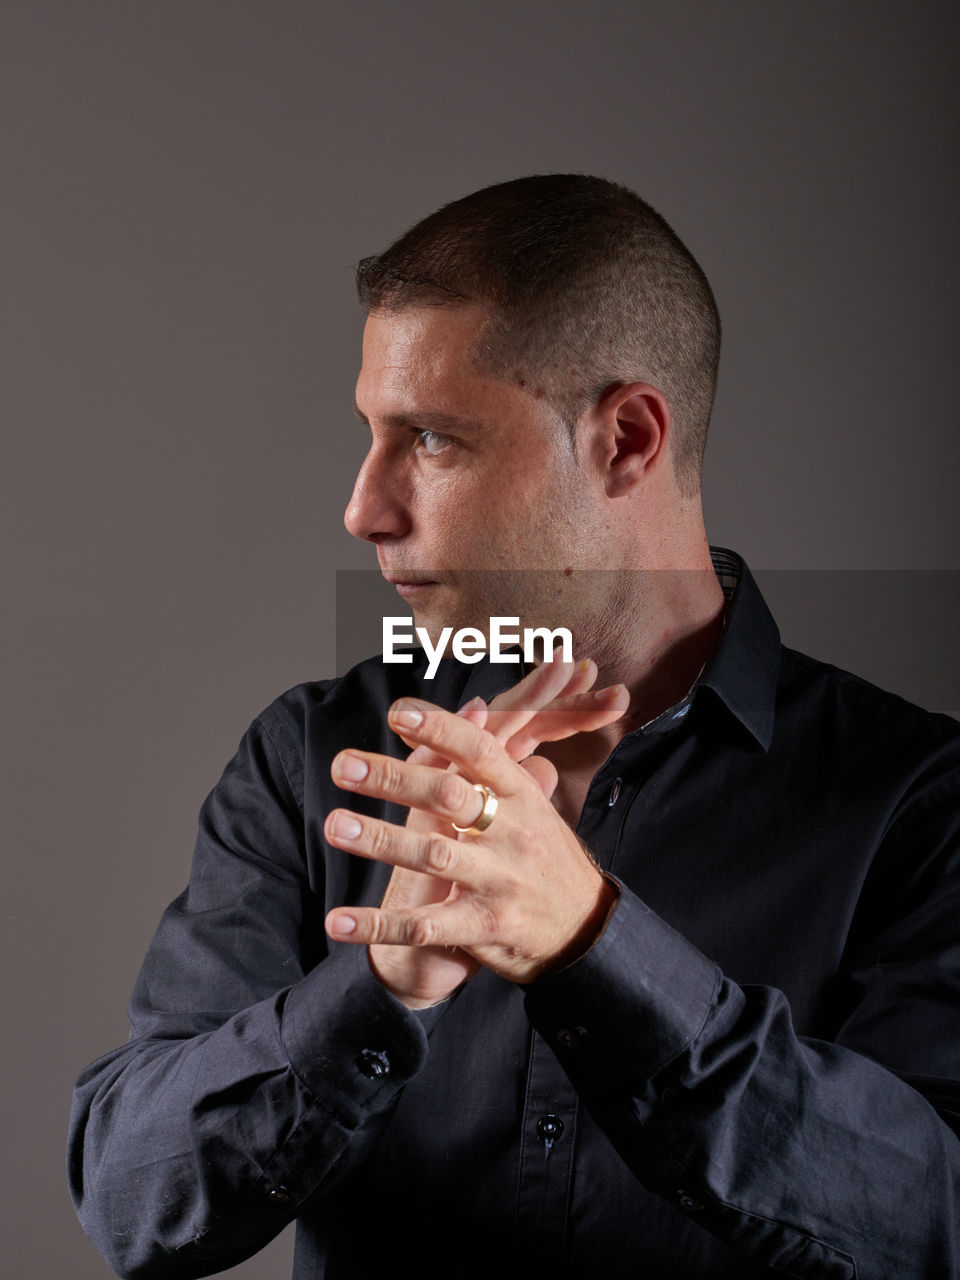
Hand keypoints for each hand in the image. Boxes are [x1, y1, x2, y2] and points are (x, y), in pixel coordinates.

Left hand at [325, 663, 627, 993]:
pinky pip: (425, 927)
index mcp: (522, 795)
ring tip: (335, 825)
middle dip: (395, 779)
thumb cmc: (543, 854)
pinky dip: (379, 925)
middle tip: (343, 764)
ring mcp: (500, 881)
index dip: (441, 729)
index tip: (397, 712)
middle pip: (449, 797)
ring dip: (380, 839)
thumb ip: (493, 761)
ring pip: (434, 856)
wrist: (586, 929)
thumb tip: (474, 704)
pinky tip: (339, 920)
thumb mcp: (530, 802)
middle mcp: (513, 833)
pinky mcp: (485, 927)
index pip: (480, 752)